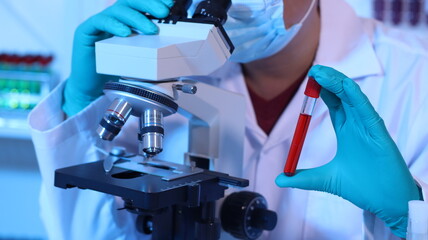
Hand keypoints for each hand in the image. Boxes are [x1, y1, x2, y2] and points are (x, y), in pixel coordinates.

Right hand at [62, 0, 173, 115]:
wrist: (91, 87)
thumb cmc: (116, 70)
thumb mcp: (139, 55)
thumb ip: (152, 45)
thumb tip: (175, 43)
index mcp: (126, 20)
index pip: (141, 4)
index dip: (155, 1)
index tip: (170, 4)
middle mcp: (113, 18)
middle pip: (130, 1)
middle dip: (149, 4)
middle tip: (163, 12)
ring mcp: (99, 23)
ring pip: (118, 10)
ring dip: (137, 18)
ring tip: (150, 29)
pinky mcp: (86, 31)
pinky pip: (100, 22)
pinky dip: (114, 25)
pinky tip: (125, 33)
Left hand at [275, 65, 420, 237]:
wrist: (386, 202)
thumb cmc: (362, 187)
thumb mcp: (325, 179)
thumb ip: (303, 178)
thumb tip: (279, 179)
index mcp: (347, 130)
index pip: (334, 102)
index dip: (322, 89)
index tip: (309, 79)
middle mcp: (358, 124)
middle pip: (342, 94)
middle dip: (328, 80)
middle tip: (312, 70)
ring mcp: (368, 126)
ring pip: (353, 97)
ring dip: (337, 83)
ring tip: (320, 73)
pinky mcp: (378, 132)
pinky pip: (366, 109)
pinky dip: (355, 96)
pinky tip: (344, 86)